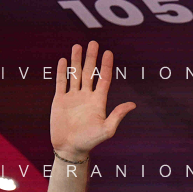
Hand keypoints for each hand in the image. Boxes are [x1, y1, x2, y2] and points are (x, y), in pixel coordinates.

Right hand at [50, 41, 135, 159]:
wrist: (70, 148)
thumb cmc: (90, 141)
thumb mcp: (107, 129)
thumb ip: (117, 115)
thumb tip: (133, 104)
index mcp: (98, 101)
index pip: (103, 79)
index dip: (106, 65)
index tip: (108, 52)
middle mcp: (86, 96)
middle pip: (89, 72)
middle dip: (91, 58)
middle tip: (93, 43)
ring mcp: (73, 97)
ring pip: (75, 74)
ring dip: (76, 60)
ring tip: (77, 46)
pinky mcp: (60, 100)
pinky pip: (61, 83)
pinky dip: (62, 72)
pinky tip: (63, 60)